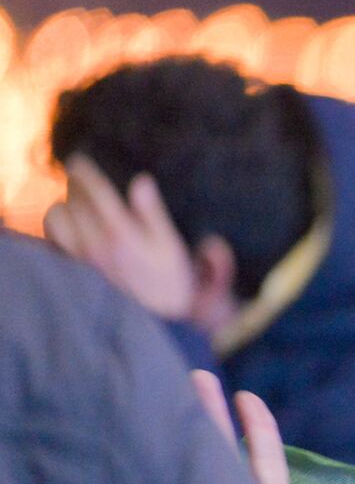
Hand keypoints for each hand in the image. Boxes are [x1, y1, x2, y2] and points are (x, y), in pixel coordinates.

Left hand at [45, 154, 197, 319]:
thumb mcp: (171, 246)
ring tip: (75, 206)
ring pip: (56, 219)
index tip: (81, 161)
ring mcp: (81, 259)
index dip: (85, 171)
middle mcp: (94, 243)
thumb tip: (141, 181)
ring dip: (63, 207)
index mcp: (120, 232)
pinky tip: (71, 230)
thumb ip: (152, 213)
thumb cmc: (171, 283)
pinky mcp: (75, 273)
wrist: (160, 322)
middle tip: (80, 179)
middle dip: (75, 186)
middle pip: (72, 201)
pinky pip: (54, 241)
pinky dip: (59, 229)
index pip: (94, 191)